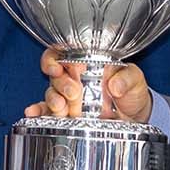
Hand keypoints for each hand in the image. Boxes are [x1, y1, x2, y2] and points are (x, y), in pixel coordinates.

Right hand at [28, 48, 150, 122]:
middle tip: (73, 92)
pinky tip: (34, 113)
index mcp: (87, 62)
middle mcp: (74, 78)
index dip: (55, 57)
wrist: (135, 117)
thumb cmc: (131, 91)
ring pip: (51, 94)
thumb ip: (128, 78)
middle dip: (60, 83)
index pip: (62, 52)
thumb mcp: (135, 80)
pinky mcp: (66, 115)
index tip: (58, 66)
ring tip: (62, 108)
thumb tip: (115, 85)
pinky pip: (47, 111)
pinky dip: (38, 112)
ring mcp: (68, 97)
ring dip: (53, 100)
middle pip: (55, 74)